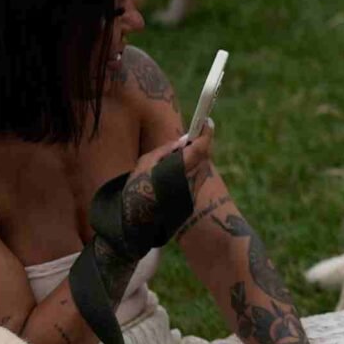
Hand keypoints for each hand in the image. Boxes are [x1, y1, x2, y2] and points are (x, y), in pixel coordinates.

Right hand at [121, 121, 215, 238]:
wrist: (136, 221)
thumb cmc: (137, 188)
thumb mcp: (146, 163)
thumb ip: (167, 150)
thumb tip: (183, 141)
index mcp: (179, 169)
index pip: (201, 148)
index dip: (206, 134)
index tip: (207, 122)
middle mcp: (190, 181)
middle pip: (204, 157)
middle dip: (201, 145)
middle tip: (194, 135)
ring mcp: (192, 192)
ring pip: (202, 169)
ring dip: (197, 158)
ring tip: (181, 155)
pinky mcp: (191, 200)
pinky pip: (196, 179)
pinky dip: (191, 171)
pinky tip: (177, 171)